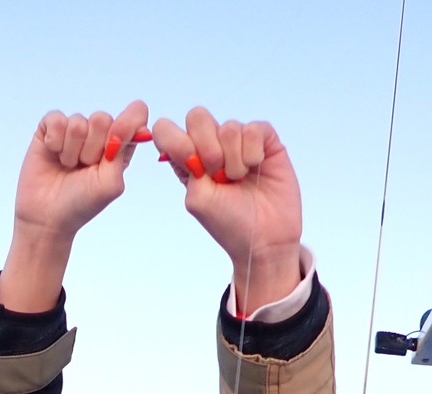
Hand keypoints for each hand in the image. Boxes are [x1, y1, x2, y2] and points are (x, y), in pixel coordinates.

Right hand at [0, 100, 149, 312]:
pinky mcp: (50, 129)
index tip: (116, 141)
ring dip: (71, 151)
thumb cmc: (81, 204)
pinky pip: (56, 119)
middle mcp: (97, 135)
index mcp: (119, 146)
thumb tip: (135, 123)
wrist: (47, 218)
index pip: (135, 114)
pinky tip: (54, 155)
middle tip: (84, 168)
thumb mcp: (110, 184)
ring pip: (77, 122)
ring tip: (67, 167)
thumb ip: (123, 152)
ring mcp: (73, 130)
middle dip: (92, 148)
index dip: (128, 122)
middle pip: (102, 117)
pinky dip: (55, 141)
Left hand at [152, 111, 303, 315]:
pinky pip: (254, 129)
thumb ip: (185, 165)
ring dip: (234, 160)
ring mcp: (238, 140)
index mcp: (187, 160)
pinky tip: (256, 168)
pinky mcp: (264, 139)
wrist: (264, 239)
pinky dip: (252, 152)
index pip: (166, 129)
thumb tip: (189, 137)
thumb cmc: (229, 223)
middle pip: (197, 116)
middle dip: (207, 147)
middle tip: (217, 175)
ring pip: (229, 126)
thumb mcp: (197, 199)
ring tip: (239, 180)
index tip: (190, 164)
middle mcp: (212, 145)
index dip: (175, 140)